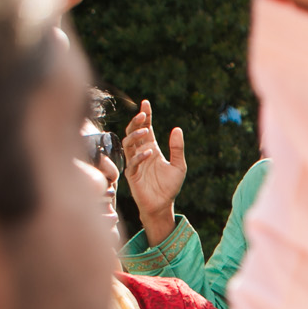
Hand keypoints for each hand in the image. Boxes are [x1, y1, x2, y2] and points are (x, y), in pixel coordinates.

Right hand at [121, 99, 187, 242]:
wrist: (162, 205)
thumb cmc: (169, 187)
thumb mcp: (179, 166)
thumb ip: (177, 148)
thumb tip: (177, 129)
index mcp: (151, 148)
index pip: (146, 128)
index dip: (145, 116)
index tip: (146, 103)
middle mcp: (141, 153)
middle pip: (134, 132)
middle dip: (137, 122)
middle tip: (142, 114)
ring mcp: (135, 163)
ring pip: (129, 144)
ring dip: (135, 136)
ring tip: (146, 131)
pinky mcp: (132, 175)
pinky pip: (132, 162)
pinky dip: (140, 156)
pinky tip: (149, 153)